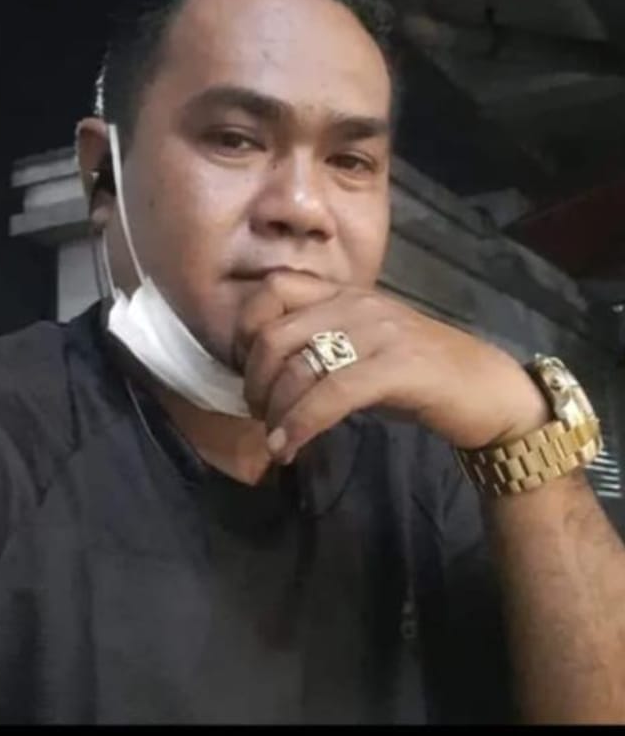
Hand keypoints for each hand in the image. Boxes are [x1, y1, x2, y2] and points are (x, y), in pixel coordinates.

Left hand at [233, 273, 549, 464]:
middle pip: (272, 334)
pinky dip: (300, 425)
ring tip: (276, 438)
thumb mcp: (362, 350)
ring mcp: (379, 331)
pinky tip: (289, 448)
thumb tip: (267, 374)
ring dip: (274, 411)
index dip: (245, 331)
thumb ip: (320, 346)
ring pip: (296, 365)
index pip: (273, 288)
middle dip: (254, 382)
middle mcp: (357, 303)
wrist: (489, 391)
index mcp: (345, 294)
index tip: (248, 371)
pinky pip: (330, 395)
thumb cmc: (420, 376)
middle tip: (259, 414)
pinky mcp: (397, 366)